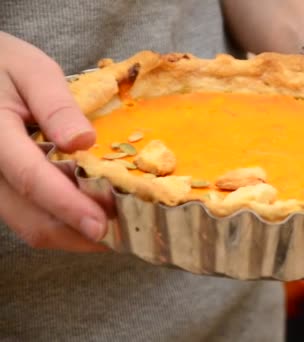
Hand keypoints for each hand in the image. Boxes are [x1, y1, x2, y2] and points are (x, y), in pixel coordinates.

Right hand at [0, 32, 106, 251]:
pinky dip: (65, 220)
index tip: (101, 225)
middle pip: (30, 218)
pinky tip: (95, 209)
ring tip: (118, 224)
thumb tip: (83, 142)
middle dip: (79, 231)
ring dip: (75, 232)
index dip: (68, 206)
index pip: (31, 178)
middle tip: (126, 230)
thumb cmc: (4, 64)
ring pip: (30, 225)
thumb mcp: (32, 71)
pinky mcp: (2, 189)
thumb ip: (56, 106)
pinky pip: (30, 216)